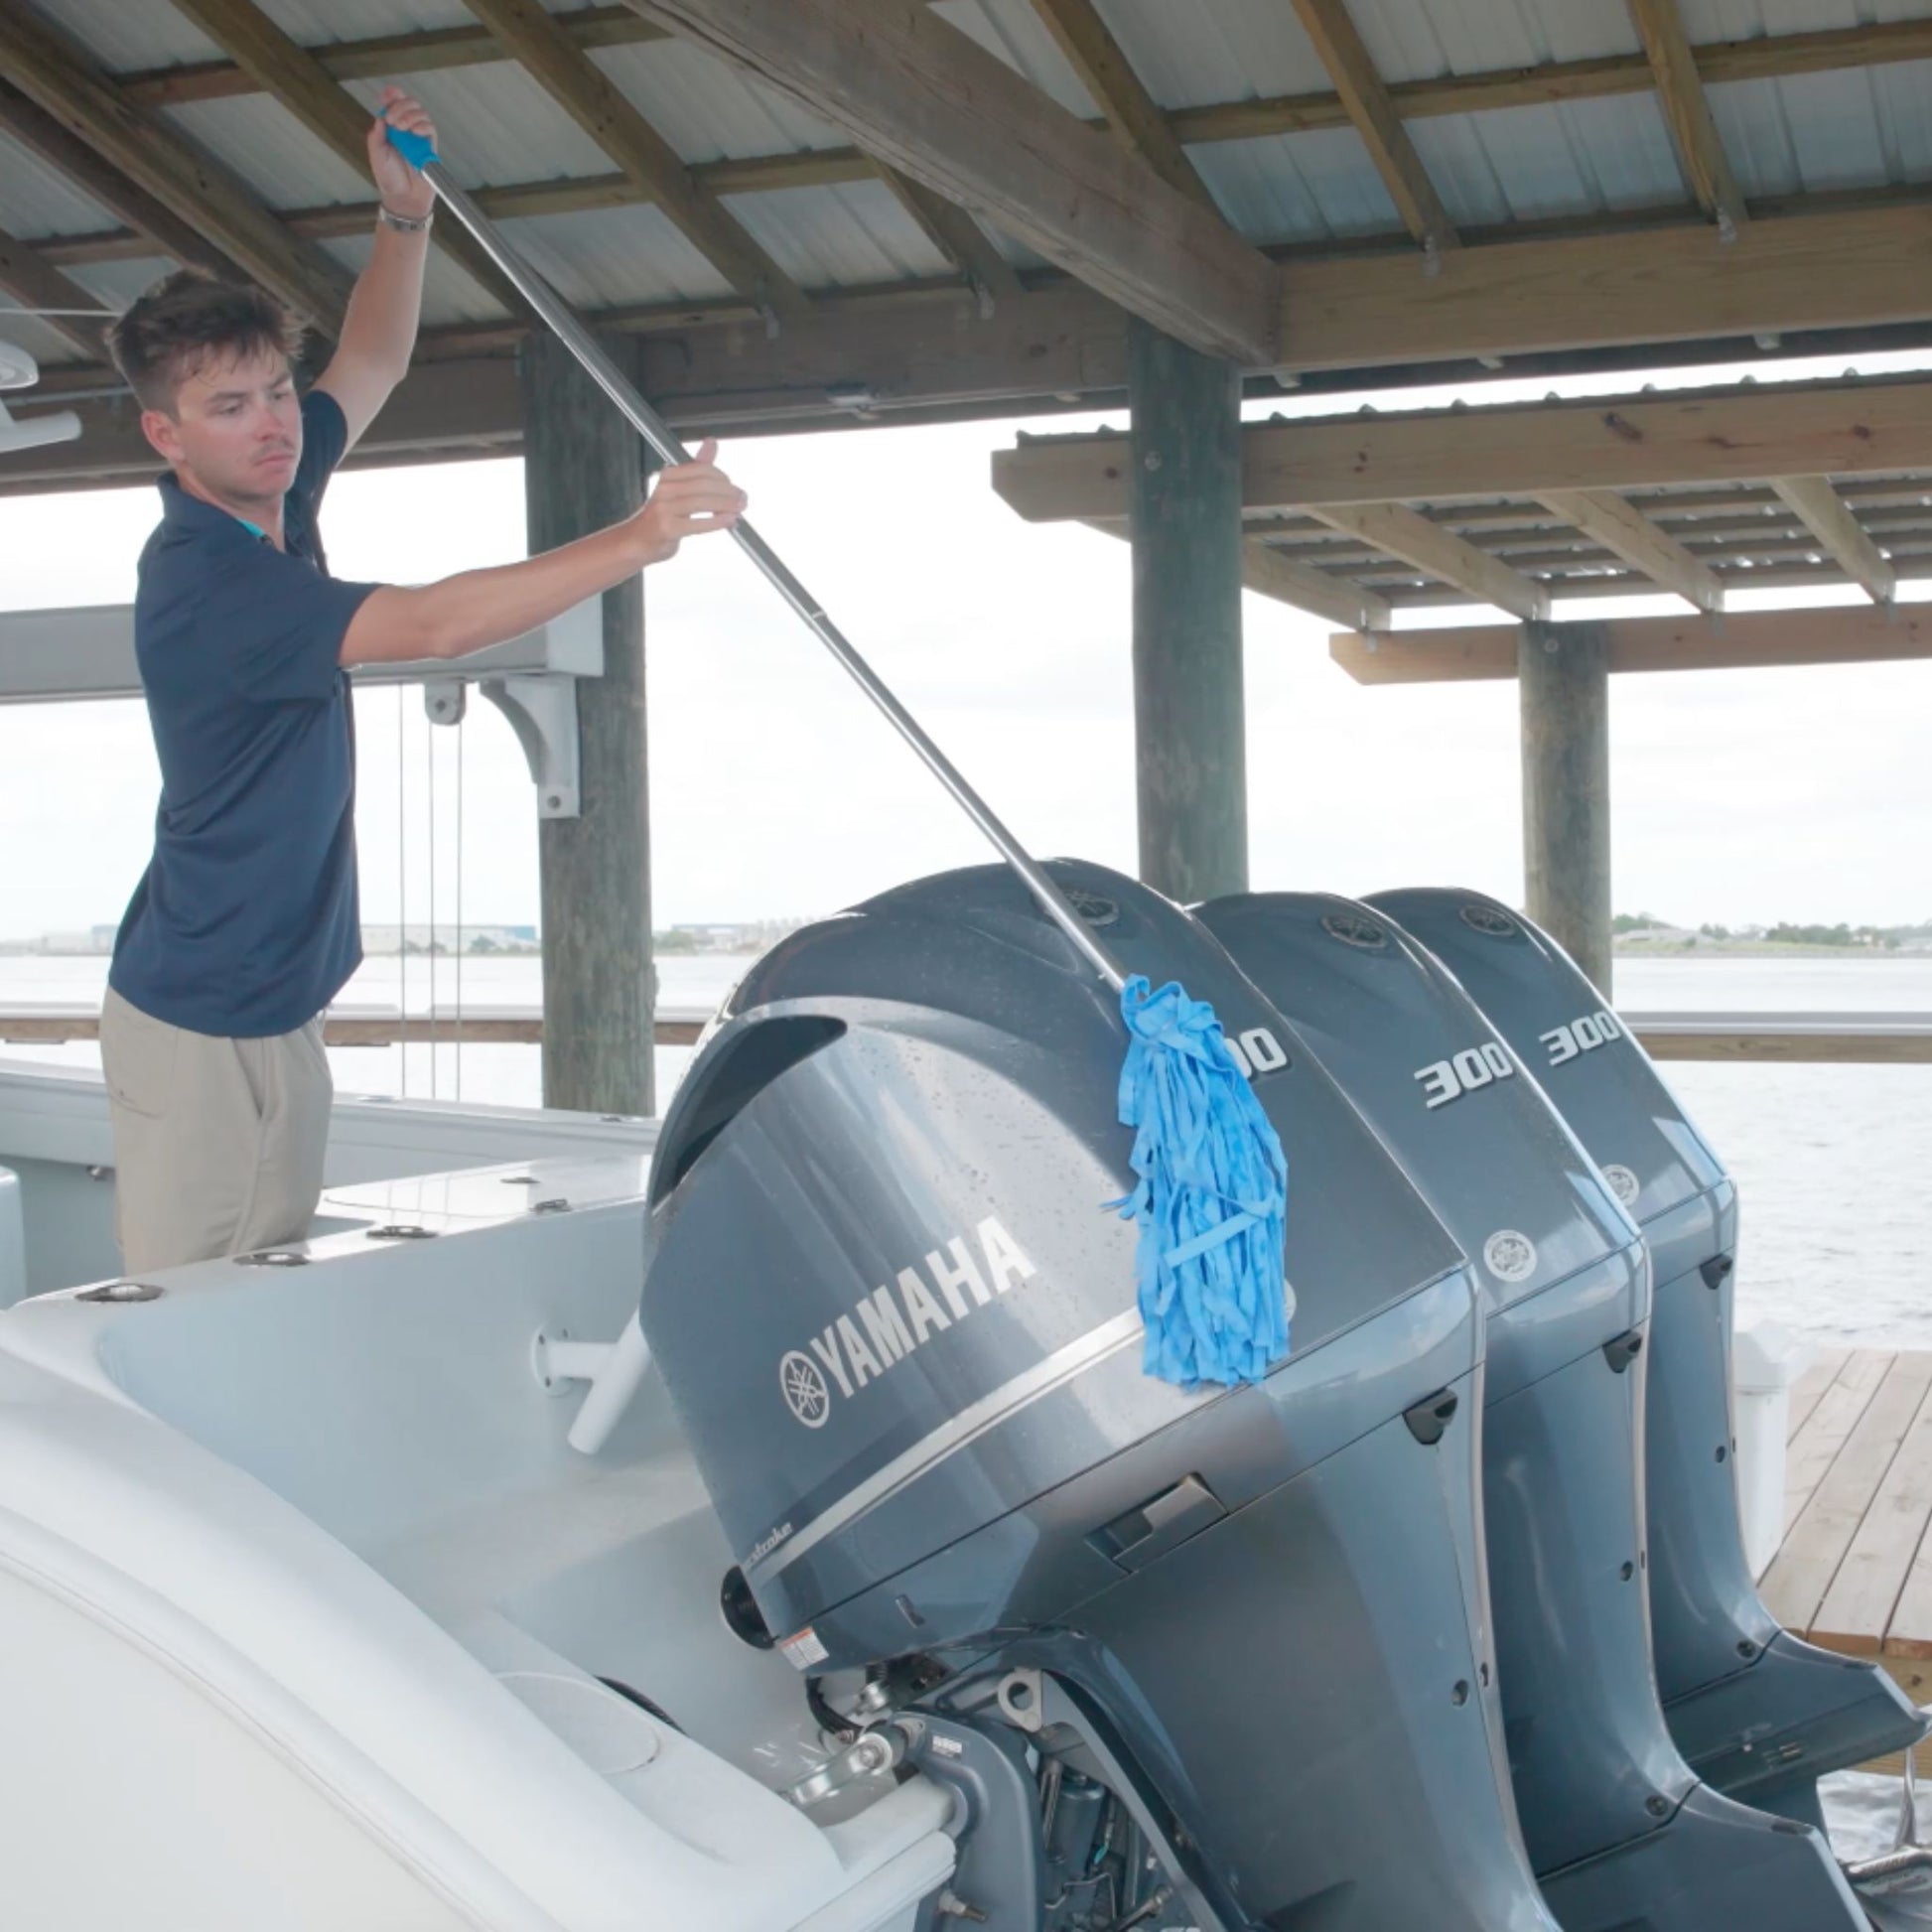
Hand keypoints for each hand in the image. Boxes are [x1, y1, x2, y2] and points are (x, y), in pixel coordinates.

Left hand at [368, 86, 436, 220]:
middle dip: (400, 105)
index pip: (393, 102)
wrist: (404, 197)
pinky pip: (430, 127)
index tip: (385, 97)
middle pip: (408, 102)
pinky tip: (415, 132)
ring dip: (410, 115)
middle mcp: (406, 128)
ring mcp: (418, 136)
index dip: (391, 94)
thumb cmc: (389, 178)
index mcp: (391, 126)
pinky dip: (423, 125)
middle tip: (392, 121)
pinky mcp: (429, 146)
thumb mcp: (376, 155)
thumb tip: (380, 118)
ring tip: (402, 128)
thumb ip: (376, 137)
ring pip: (420, 112)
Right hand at [629, 440, 746, 561]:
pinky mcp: (667, 528)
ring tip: (739, 510)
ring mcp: (664, 508)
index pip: (702, 469)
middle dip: (728, 492)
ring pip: (702, 502)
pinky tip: (729, 521)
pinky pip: (697, 523)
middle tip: (743, 499)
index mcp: (669, 476)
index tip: (735, 489)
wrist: (639, 541)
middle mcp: (665, 489)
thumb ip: (698, 467)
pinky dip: (716, 522)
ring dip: (726, 506)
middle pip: (704, 484)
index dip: (723, 478)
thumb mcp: (679, 489)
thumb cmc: (662, 517)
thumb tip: (712, 443)